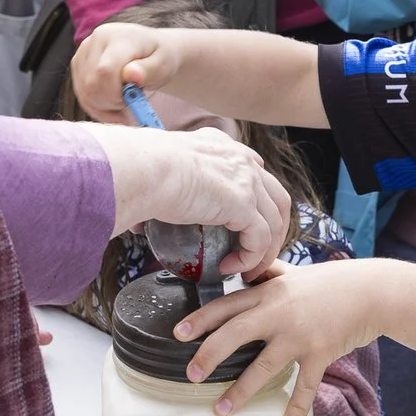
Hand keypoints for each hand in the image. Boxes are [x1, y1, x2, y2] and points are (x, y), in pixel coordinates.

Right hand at [71, 21, 176, 122]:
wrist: (150, 50)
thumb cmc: (159, 57)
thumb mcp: (163, 63)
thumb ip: (149, 70)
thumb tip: (131, 75)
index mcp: (118, 37)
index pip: (104, 71)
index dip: (115, 94)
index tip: (132, 100)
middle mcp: (95, 41)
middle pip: (90, 84)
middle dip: (111, 102)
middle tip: (130, 102)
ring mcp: (83, 52)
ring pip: (83, 92)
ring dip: (104, 107)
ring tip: (124, 102)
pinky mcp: (78, 65)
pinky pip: (81, 94)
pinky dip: (97, 107)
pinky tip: (113, 106)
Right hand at [86, 123, 292, 276]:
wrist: (144, 168)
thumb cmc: (139, 169)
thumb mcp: (156, 174)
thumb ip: (158, 195)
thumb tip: (141, 222)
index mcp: (221, 146)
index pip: (252, 170)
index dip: (255, 199)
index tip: (243, 223)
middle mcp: (240, 158)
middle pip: (275, 196)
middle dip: (273, 228)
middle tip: (255, 253)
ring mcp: (247, 180)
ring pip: (276, 220)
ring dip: (266, 249)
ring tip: (248, 270)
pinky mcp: (244, 204)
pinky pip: (260, 239)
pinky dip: (250, 257)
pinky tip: (230, 268)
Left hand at [176, 262, 381, 415]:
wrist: (372, 292)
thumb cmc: (332, 283)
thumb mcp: (295, 273)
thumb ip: (268, 273)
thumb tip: (245, 272)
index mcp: (270, 292)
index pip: (228, 305)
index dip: (201, 319)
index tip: (177, 334)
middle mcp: (280, 312)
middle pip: (236, 333)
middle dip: (209, 355)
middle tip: (190, 375)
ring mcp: (300, 335)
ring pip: (264, 367)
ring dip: (240, 391)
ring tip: (221, 411)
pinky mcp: (320, 353)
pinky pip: (305, 387)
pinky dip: (295, 410)